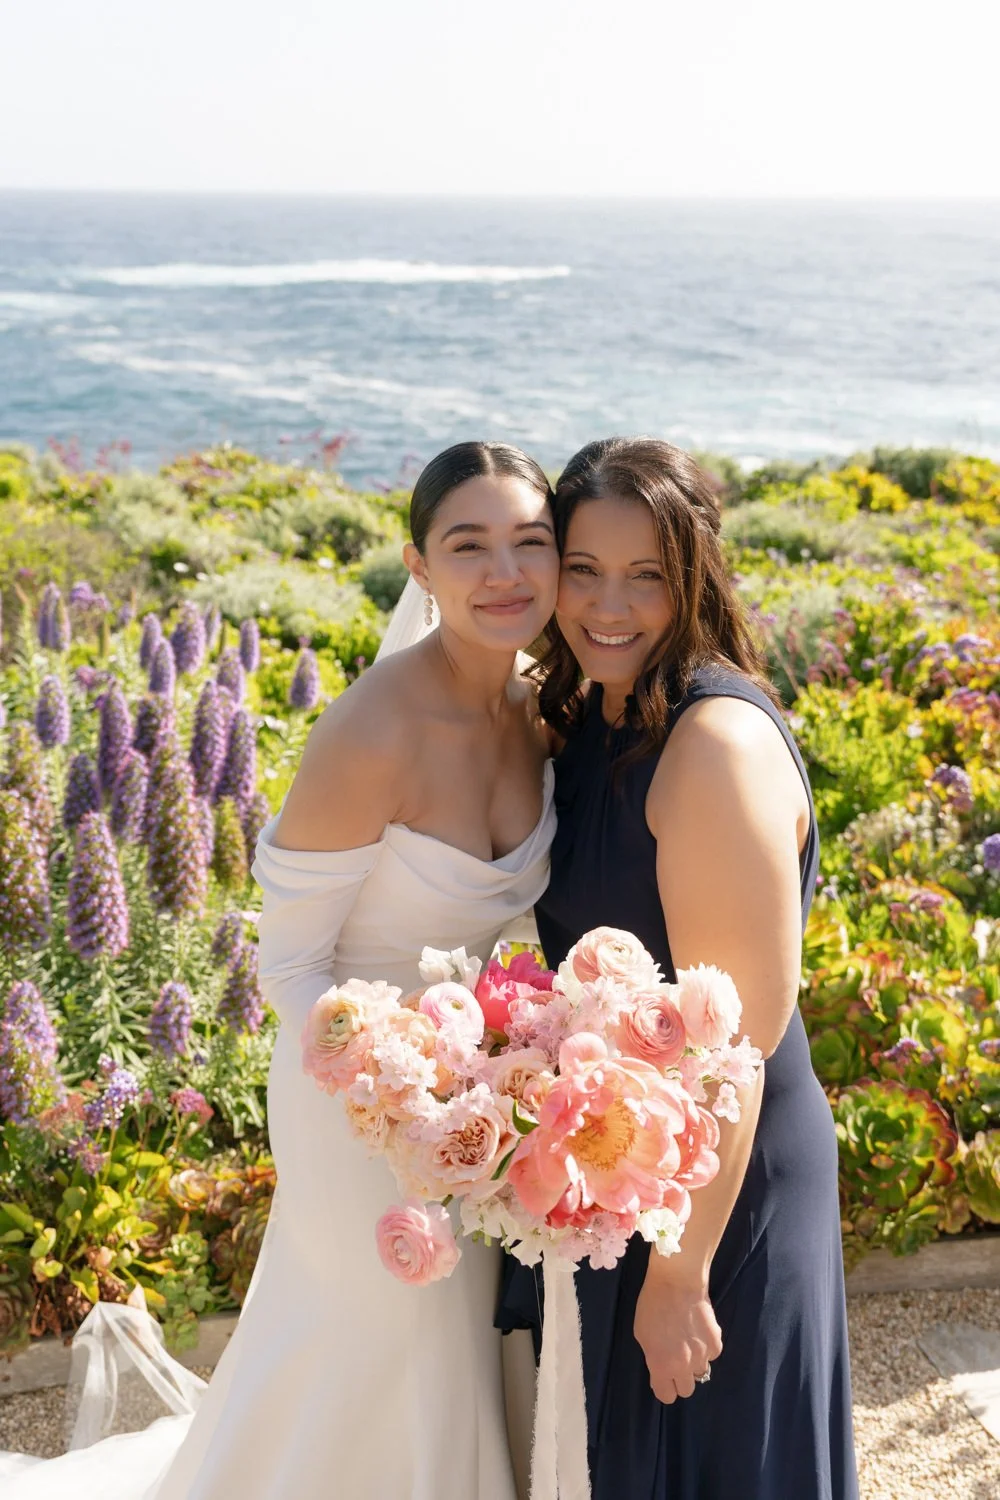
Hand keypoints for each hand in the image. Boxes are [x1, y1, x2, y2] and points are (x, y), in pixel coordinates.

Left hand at [633, 1262, 722, 1403]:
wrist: (678, 1281)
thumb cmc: (653, 1304)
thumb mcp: (641, 1334)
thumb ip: (653, 1357)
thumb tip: (661, 1369)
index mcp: (662, 1366)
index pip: (666, 1396)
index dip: (663, 1387)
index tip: (662, 1376)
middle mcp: (684, 1367)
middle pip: (686, 1390)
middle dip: (680, 1378)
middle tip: (676, 1359)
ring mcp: (703, 1356)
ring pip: (701, 1372)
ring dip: (694, 1362)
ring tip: (688, 1341)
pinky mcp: (716, 1343)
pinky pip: (711, 1355)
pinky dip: (706, 1347)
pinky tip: (698, 1330)